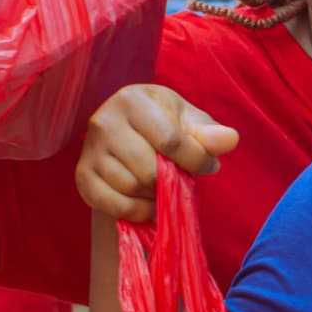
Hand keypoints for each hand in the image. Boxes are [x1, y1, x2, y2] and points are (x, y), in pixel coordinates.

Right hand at [76, 86, 239, 223]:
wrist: (128, 137)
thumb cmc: (165, 125)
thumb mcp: (190, 122)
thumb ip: (210, 133)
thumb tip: (229, 140)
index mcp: (132, 100)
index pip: (171, 141)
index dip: (197, 160)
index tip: (208, 166)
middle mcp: (103, 121)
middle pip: (150, 169)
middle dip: (173, 180)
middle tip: (180, 177)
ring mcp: (89, 151)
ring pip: (132, 188)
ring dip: (156, 196)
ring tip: (162, 186)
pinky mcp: (82, 177)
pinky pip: (115, 205)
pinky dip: (138, 211)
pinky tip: (147, 202)